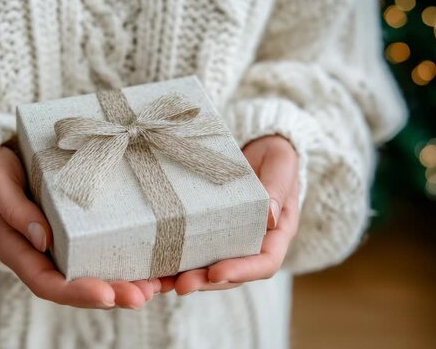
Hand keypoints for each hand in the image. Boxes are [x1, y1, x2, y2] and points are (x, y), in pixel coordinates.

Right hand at [0, 143, 163, 308]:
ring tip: (157, 286)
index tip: (105, 295)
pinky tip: (157, 262)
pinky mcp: (82, 230)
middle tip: (142, 295)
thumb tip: (43, 239)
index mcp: (21, 251)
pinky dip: (132, 259)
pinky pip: (105, 250)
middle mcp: (46, 256)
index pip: (48, 283)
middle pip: (80, 287)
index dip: (76, 293)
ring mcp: (66, 245)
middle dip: (113, 294)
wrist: (2, 157)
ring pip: (97, 274)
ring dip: (128, 282)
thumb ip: (14, 211)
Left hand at [173, 135, 299, 294]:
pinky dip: (175, 263)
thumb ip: (276, 188)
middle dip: (207, 282)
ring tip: (163, 283)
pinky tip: (155, 269)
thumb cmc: (276, 157)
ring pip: (210, 269)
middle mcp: (253, 244)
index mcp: (277, 234)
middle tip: (182, 285)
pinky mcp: (209, 234)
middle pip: (232, 274)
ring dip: (187, 278)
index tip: (216, 272)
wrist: (260, 150)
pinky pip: (194, 253)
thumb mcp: (280, 166)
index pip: (264, 262)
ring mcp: (230, 242)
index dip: (241, 271)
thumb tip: (270, 216)